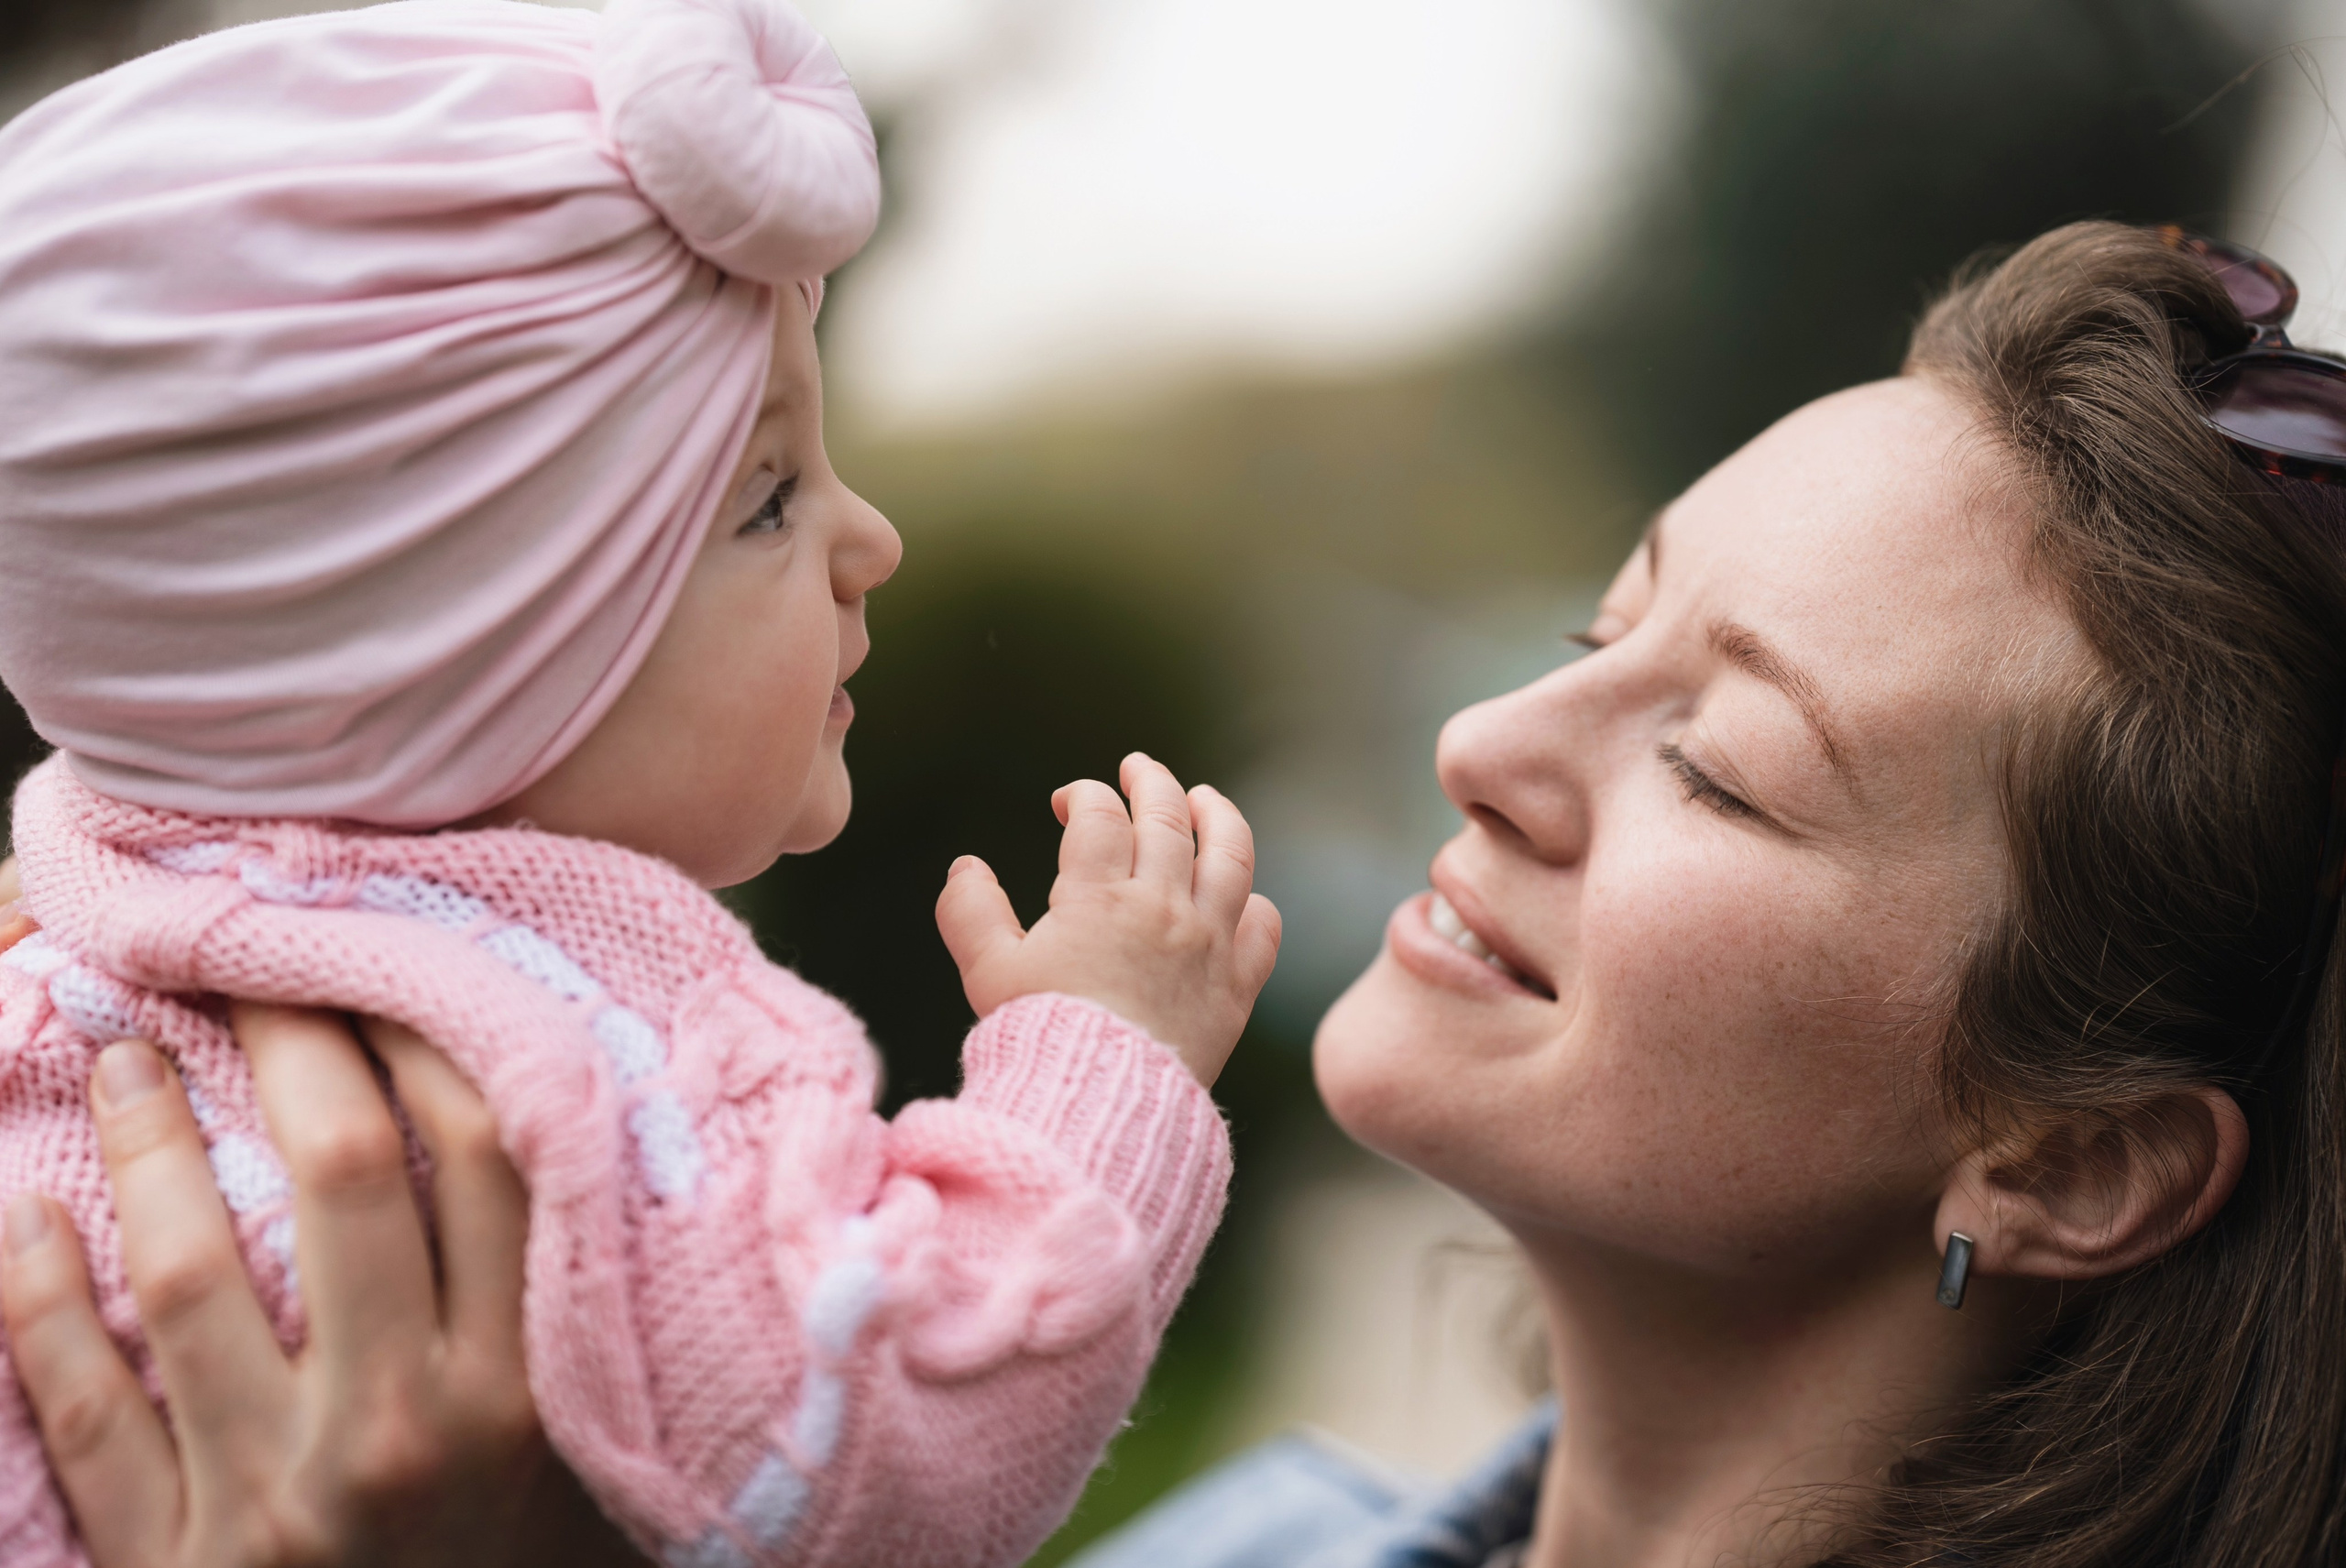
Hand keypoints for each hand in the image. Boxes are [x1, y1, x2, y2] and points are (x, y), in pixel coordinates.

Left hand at [0, 1006, 647, 1567]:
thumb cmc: (496, 1564)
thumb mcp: (561, 1441)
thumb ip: (540, 1301)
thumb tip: (522, 1109)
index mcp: (522, 1388)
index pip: (481, 1156)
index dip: (422, 1036)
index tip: (374, 971)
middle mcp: (408, 1432)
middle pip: (341, 1176)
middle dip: (286, 1043)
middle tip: (243, 971)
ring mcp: (278, 1502)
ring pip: (191, 1276)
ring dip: (145, 1145)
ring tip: (122, 1058)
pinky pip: (87, 1408)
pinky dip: (37, 1302)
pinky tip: (22, 1219)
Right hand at [935, 753, 1280, 1084]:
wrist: (1100, 1106)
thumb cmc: (1039, 1038)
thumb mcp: (988, 973)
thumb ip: (970, 912)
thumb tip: (965, 865)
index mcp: (1098, 898)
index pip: (1100, 817)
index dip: (1084, 797)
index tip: (1070, 803)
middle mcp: (1162, 908)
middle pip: (1167, 819)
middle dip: (1151, 783)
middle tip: (1138, 768)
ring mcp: (1208, 943)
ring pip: (1230, 855)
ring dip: (1217, 816)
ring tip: (1205, 799)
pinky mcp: (1237, 986)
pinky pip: (1262, 926)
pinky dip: (1253, 901)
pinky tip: (1239, 894)